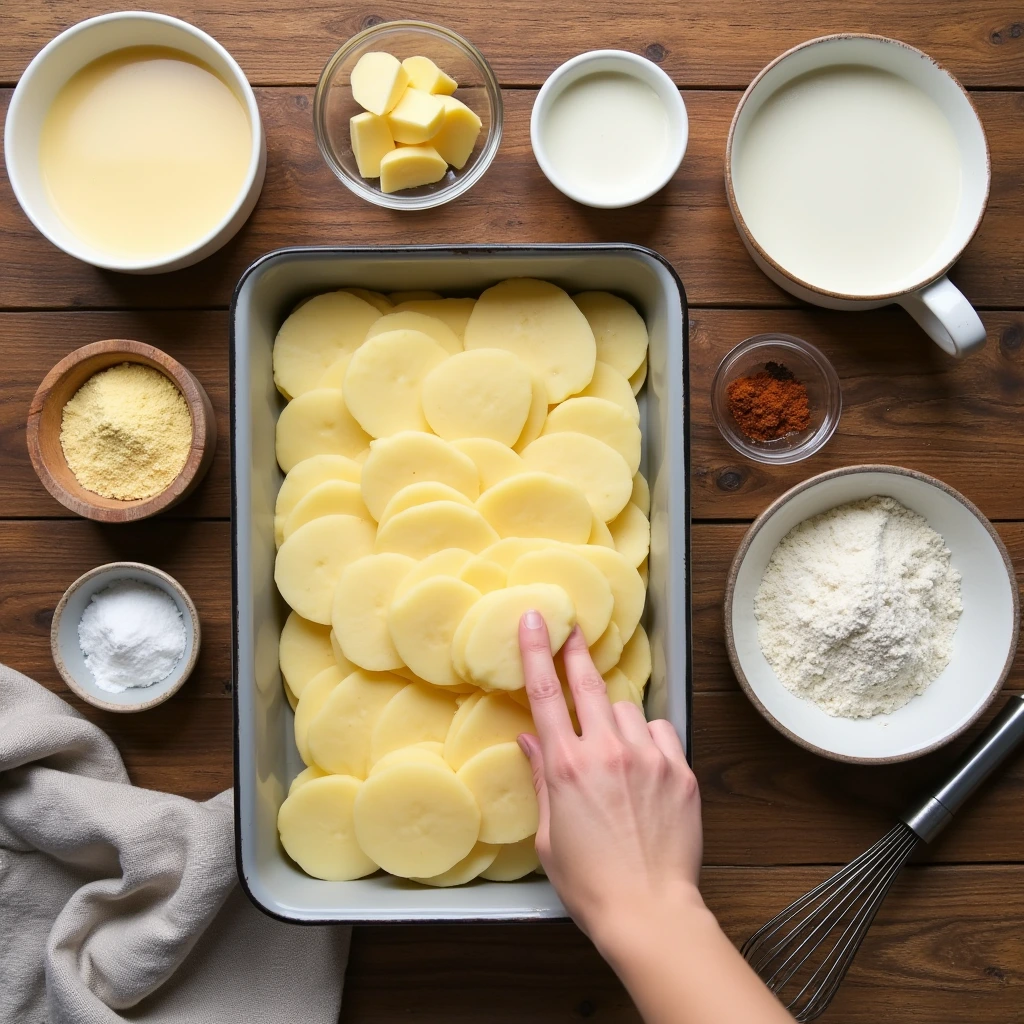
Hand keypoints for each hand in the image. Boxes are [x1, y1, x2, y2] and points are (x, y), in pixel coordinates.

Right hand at [516, 612, 703, 946]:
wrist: (649, 911)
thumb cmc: (591, 882)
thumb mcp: (549, 835)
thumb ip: (541, 779)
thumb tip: (530, 740)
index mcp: (567, 767)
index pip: (545, 694)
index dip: (537, 651)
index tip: (535, 621)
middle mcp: (607, 752)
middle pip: (588, 685)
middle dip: (577, 653)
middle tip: (573, 632)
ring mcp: (649, 758)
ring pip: (627, 710)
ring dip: (615, 718)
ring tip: (614, 748)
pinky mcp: (681, 771)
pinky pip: (662, 731)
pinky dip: (650, 737)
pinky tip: (644, 759)